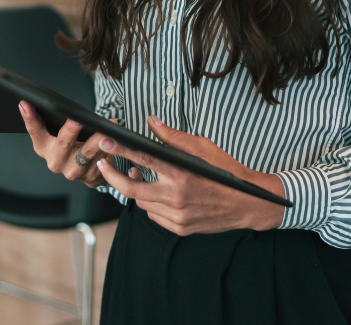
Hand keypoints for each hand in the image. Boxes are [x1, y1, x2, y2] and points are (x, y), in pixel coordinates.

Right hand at [19, 101, 114, 188]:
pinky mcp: (91, 177)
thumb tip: (51, 100)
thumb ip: (55, 119)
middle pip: (63, 143)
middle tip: (77, 119)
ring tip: (108, 127)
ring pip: (88, 152)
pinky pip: (103, 159)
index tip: (25, 103)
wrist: (89, 170)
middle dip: (71, 131)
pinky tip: (117, 138)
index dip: (29, 118)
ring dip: (99, 138)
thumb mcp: (59, 134)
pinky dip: (111, 146)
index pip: (35, 131)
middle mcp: (56, 162)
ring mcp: (73, 172)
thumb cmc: (73, 144)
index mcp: (44, 148)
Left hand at [96, 115, 285, 235]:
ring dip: (134, 188)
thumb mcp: (203, 147)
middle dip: (112, 175)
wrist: (247, 203)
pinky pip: (153, 216)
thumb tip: (152, 122)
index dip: (120, 150)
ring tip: (137, 174)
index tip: (105, 142)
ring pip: (141, 203)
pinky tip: (156, 193)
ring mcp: (177, 216)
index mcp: (182, 173)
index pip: (143, 158)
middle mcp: (177, 197)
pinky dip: (150, 203)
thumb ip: (174, 137)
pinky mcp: (179, 228)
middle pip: (131, 188)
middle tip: (103, 164)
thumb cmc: (226, 171)